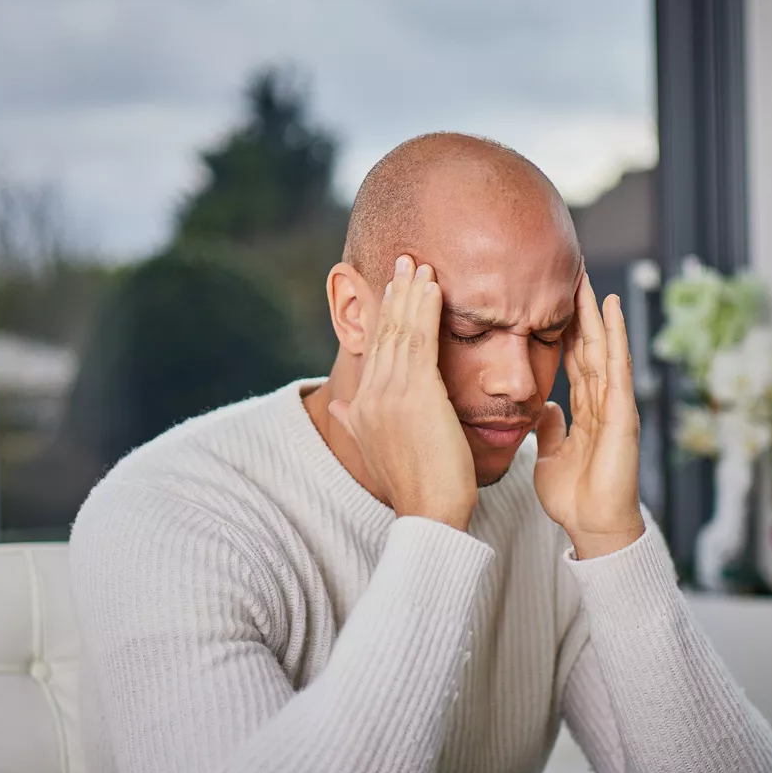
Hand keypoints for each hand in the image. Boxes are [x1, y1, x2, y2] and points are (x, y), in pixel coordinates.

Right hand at [329, 256, 476, 530]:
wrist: (429, 513)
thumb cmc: (417, 486)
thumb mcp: (377, 448)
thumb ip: (357, 421)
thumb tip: (338, 404)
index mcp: (363, 405)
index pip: (374, 348)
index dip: (384, 314)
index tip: (393, 285)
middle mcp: (372, 394)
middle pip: (384, 332)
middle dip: (395, 292)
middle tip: (404, 258)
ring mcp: (392, 393)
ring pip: (401, 330)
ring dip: (411, 292)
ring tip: (420, 264)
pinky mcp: (417, 394)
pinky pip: (421, 341)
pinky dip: (426, 309)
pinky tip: (433, 286)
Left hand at [534, 274, 645, 558]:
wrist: (593, 526)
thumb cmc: (576, 498)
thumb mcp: (551, 456)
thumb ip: (550, 429)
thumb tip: (545, 408)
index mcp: (584, 411)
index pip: (574, 360)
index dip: (564, 330)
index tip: (553, 301)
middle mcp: (602, 402)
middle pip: (589, 346)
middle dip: (580, 312)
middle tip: (571, 275)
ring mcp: (614, 404)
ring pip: (603, 348)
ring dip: (597, 313)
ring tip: (589, 279)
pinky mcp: (621, 410)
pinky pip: (616, 365)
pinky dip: (615, 335)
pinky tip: (612, 308)